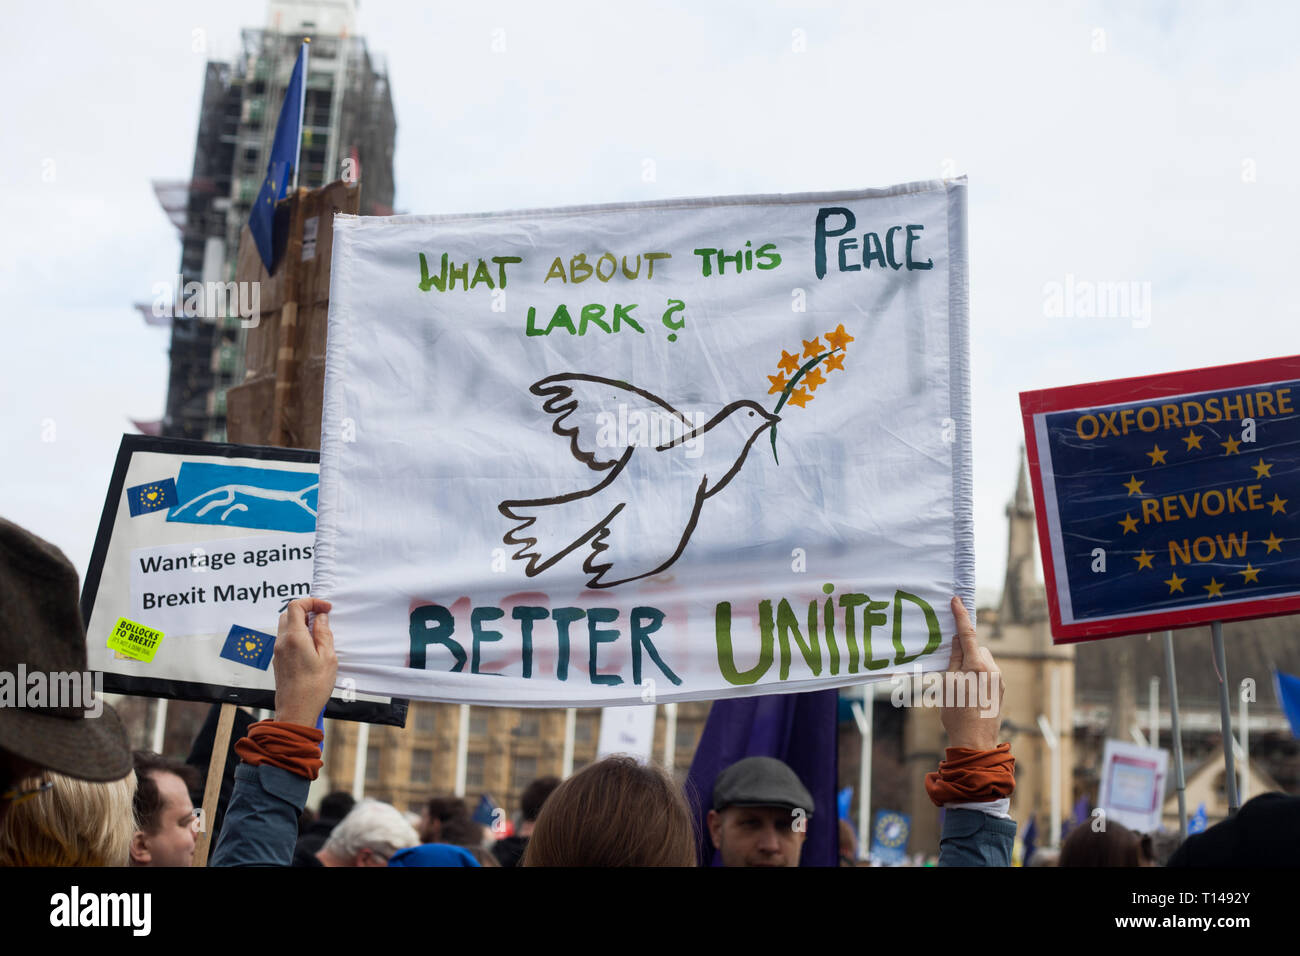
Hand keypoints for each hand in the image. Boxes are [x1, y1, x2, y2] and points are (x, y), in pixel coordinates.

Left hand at [273, 598, 336, 727]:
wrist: (296, 711)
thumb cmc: (313, 688)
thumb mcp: (328, 657)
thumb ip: (324, 633)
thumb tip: (321, 618)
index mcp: (294, 638)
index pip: (296, 606)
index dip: (312, 601)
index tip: (326, 608)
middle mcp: (282, 642)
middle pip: (288, 613)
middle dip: (305, 610)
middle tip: (322, 617)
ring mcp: (278, 651)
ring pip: (285, 625)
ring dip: (301, 622)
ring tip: (318, 633)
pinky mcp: (278, 660)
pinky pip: (285, 638)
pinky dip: (297, 634)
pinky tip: (311, 646)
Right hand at [939, 596, 1003, 750]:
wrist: (975, 741)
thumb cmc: (957, 714)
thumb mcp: (948, 683)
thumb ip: (954, 659)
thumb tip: (957, 640)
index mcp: (977, 666)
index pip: (967, 634)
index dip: (961, 616)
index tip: (957, 600)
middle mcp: (992, 669)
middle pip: (976, 648)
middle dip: (965, 652)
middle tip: (952, 670)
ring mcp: (999, 680)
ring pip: (983, 660)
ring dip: (972, 665)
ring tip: (960, 687)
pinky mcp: (1001, 689)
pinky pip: (988, 672)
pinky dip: (978, 675)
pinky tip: (969, 693)